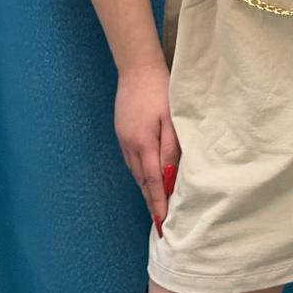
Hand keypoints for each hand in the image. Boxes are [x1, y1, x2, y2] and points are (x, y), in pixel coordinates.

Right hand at [113, 60, 181, 238]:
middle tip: (159, 223)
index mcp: (144, 144)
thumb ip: (171, 149)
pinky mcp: (122, 134)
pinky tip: (147, 178)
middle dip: (151, 203)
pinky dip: (140, 175)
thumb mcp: (170, 119)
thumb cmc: (160, 91)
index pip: (153, 182)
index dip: (158, 204)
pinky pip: (132, 161)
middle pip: (142, 182)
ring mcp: (124, 140)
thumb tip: (170, 175)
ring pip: (136, 173)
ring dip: (145, 190)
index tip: (162, 223)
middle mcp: (130, 147)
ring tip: (155, 205)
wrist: (137, 69)